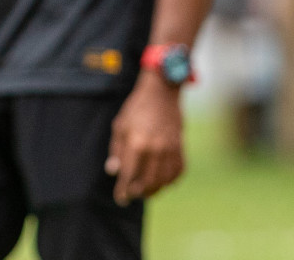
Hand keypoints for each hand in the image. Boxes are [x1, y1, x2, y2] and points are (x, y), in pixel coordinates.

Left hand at [105, 74, 184, 204]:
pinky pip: (177, 172)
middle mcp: (155, 150)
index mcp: (136, 144)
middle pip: (147, 182)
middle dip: (138, 193)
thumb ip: (117, 151)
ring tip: (144, 192)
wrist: (161, 95)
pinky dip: (169, 181)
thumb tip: (113, 172)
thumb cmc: (136, 109)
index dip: (123, 190)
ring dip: (154, 190)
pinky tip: (161, 182)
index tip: (120, 199)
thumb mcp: (119, 127)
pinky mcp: (180, 149)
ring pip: (164, 180)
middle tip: (130, 196)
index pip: (129, 175)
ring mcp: (170, 150)